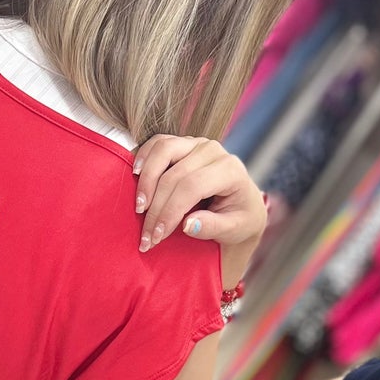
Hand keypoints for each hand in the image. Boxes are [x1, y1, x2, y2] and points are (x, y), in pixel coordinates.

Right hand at [132, 134, 266, 253]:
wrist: (243, 203)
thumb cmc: (240, 218)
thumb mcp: (235, 229)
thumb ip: (213, 227)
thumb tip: (187, 225)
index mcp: (230, 170)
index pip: (192, 187)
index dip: (170, 211)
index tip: (157, 236)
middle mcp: (213, 151)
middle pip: (174, 175)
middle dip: (156, 207)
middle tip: (146, 235)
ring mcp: (197, 143)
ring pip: (163, 150)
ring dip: (146, 179)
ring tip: (139, 207)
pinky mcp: (183, 143)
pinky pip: (158, 143)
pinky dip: (144, 156)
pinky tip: (135, 174)